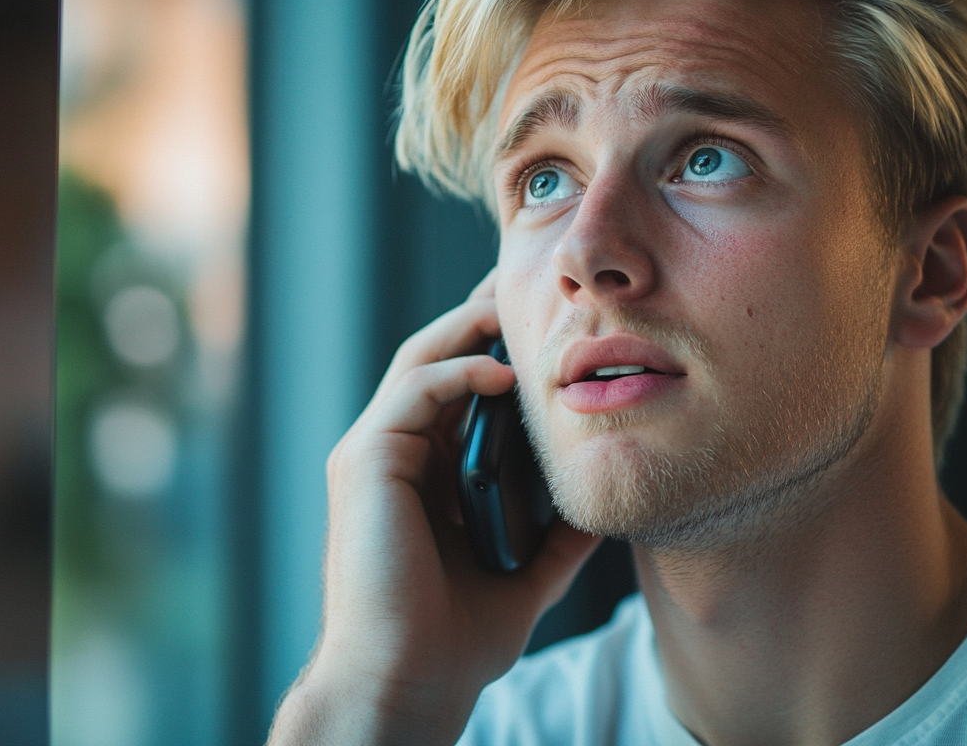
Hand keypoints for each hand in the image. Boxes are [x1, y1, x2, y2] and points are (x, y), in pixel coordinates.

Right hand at [268, 271, 600, 745]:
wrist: (408, 683)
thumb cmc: (454, 637)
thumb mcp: (525, 572)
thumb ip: (557, 535)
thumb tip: (601, 502)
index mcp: (423, 474)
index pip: (458, 390)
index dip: (497, 350)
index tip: (546, 324)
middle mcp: (393, 454)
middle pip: (438, 359)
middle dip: (483, 318)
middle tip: (531, 284)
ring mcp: (374, 455)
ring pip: (422, 361)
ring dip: (473, 328)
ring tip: (521, 305)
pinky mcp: (365, 462)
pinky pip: (415, 393)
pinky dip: (460, 373)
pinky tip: (507, 374)